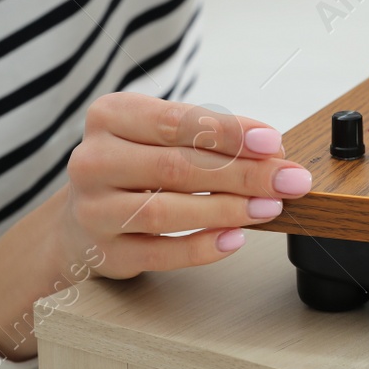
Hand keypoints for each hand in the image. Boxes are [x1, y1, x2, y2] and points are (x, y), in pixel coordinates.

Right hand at [61, 93, 312, 276]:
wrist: (79, 218)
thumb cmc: (134, 166)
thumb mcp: (159, 136)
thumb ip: (207, 137)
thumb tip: (271, 151)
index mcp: (110, 116)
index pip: (176, 121)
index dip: (229, 133)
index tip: (274, 142)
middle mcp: (94, 160)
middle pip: (176, 166)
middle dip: (243, 173)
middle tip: (289, 179)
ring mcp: (94, 209)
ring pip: (166, 210)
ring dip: (227, 209)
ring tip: (269, 207)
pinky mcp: (104, 252)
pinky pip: (159, 252)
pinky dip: (202, 247)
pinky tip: (235, 238)